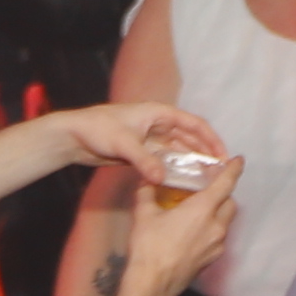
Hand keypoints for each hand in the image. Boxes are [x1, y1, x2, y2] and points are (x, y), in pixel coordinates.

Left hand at [50, 99, 227, 177]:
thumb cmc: (97, 129)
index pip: (194, 123)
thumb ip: (144, 161)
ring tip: (205, 179)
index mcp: (158, 113)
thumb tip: (161, 179)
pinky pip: (164, 160)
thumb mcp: (123, 144)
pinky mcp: (141, 152)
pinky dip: (175, 169)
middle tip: (218, 172)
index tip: (222, 156)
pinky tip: (182, 182)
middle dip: (204, 153)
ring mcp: (149, 139)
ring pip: (178, 150)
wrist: (73, 136)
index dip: (211, 139)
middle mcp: (158, 124)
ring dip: (191, 162)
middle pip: (189, 137)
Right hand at [119, 153, 240, 295]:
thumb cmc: (149, 246)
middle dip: (224, 193)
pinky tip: (195, 231)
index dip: (233, 170)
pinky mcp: (212, 260)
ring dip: (219, 212)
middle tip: (210, 187)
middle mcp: (216, 226)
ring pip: (226, 222)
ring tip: (201, 210)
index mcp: (202, 209)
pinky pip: (218, 238)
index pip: (225, 184)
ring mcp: (217, 246)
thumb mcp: (144, 214)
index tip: (238, 160)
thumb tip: (147, 179)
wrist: (152, 284)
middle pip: (230, 203)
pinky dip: (212, 229)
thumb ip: (147, 192)